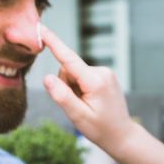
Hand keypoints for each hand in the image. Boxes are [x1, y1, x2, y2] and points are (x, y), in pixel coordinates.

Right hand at [40, 26, 136, 152]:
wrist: (122, 135)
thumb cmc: (100, 129)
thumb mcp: (78, 116)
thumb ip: (62, 96)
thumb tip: (47, 77)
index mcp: (95, 81)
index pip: (68, 59)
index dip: (53, 43)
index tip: (42, 28)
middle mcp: (102, 72)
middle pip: (68, 69)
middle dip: (66, 85)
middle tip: (77, 105)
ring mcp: (105, 72)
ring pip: (74, 73)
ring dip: (74, 88)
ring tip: (86, 105)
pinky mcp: (105, 75)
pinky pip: (83, 76)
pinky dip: (81, 88)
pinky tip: (91, 101)